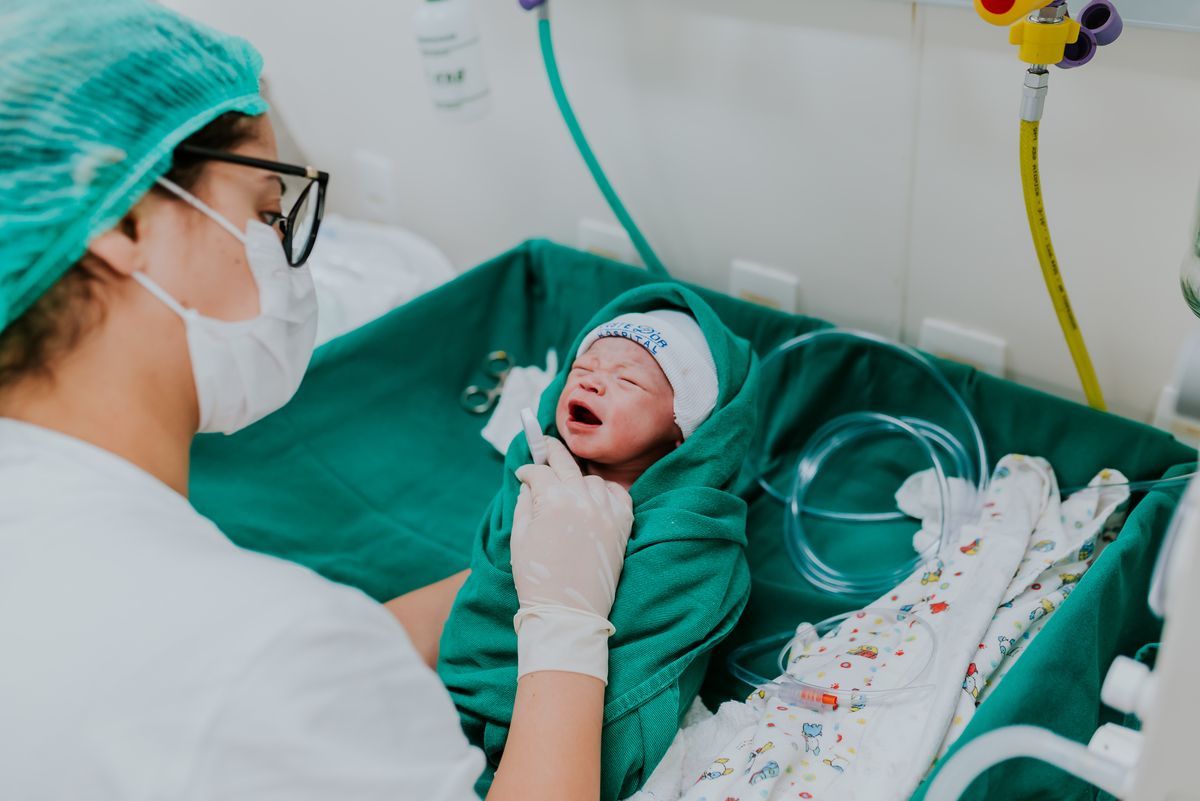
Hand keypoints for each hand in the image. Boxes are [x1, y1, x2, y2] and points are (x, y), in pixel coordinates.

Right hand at [510, 437, 632, 681]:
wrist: (567, 613)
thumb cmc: (537, 579)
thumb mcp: (520, 537)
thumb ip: (525, 503)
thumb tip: (530, 484)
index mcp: (554, 502)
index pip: (540, 472)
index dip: (528, 470)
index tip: (523, 473)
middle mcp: (583, 501)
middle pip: (567, 463)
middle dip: (552, 452)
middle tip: (544, 446)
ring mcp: (606, 513)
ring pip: (592, 479)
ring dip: (577, 478)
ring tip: (567, 486)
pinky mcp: (622, 528)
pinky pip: (618, 494)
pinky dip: (606, 491)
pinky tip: (595, 496)